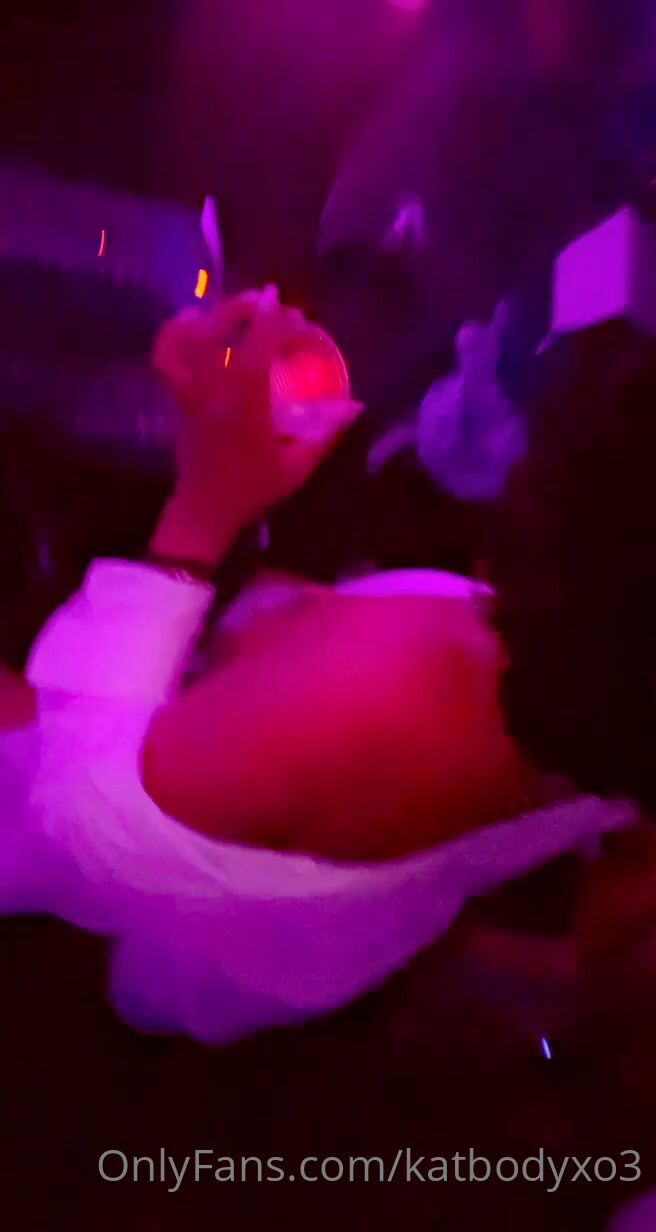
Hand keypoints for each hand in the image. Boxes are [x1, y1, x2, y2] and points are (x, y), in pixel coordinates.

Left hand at [154, 291, 361, 545]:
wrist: (205, 512)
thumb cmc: (252, 490)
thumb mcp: (297, 466)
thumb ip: (326, 434)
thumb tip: (355, 406)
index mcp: (244, 401)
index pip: (259, 344)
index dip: (281, 324)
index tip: (301, 322)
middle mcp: (212, 388)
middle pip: (219, 330)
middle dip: (246, 309)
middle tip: (271, 304)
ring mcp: (189, 391)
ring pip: (188, 338)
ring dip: (212, 315)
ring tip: (235, 308)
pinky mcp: (178, 398)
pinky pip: (168, 357)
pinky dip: (175, 333)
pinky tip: (191, 320)